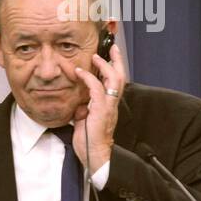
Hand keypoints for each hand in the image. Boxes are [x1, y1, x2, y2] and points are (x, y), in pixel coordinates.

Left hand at [71, 42, 126, 174]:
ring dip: (105, 65)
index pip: (116, 82)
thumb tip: (79, 104)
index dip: (115, 68)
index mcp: (111, 105)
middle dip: (117, 60)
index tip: (111, 55)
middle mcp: (113, 103)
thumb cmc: (90, 140)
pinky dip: (88, 78)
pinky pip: (96, 88)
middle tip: (112, 47)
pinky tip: (80, 72)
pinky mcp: (101, 109)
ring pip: (113, 79)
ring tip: (96, 56)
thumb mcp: (86, 120)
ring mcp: (108, 106)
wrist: (95, 154)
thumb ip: (85, 109)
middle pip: (121, 76)